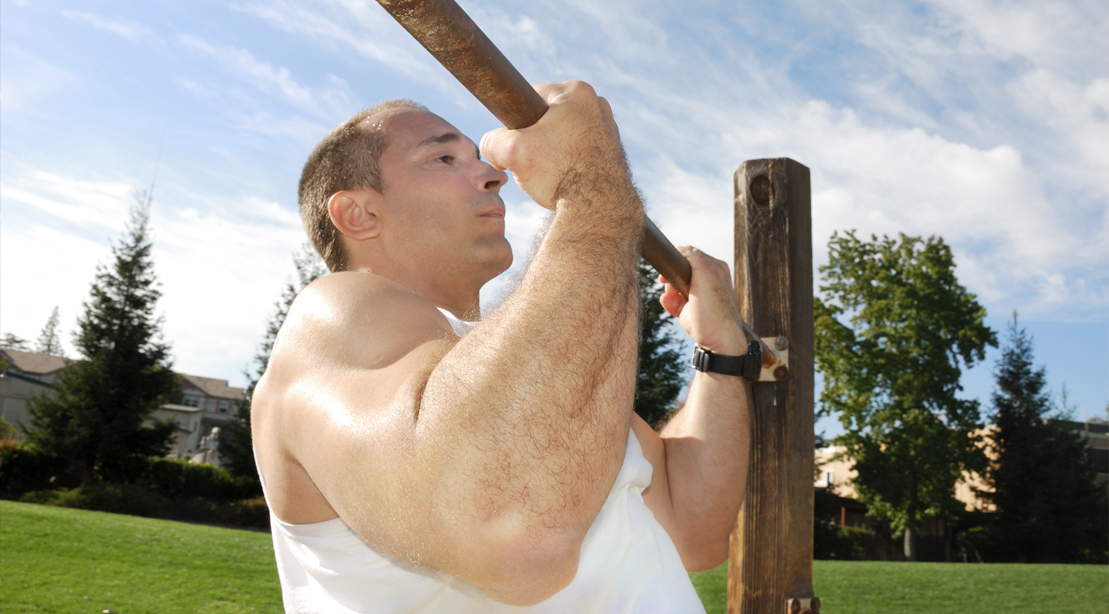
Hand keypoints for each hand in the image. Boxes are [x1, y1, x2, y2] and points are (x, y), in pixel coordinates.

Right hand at [480, 81, 631, 209]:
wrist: (598, 209)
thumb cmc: (560, 175)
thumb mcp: (512, 153)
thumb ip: (492, 142)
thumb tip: (490, 145)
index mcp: (577, 92)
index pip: (531, 97)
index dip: (517, 122)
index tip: (517, 144)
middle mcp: (597, 105)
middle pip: (550, 118)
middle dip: (536, 139)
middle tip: (533, 163)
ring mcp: (609, 129)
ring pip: (565, 136)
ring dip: (553, 153)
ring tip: (551, 175)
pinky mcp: (613, 152)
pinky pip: (580, 152)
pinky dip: (570, 164)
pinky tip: (567, 181)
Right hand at [659, 247, 747, 354]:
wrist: (717, 341)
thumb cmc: (715, 310)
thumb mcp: (707, 276)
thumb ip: (694, 257)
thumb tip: (681, 248)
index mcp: (714, 268)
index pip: (690, 254)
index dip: (678, 259)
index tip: (670, 267)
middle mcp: (706, 280)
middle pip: (679, 269)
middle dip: (671, 276)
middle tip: (668, 283)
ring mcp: (696, 295)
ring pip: (672, 284)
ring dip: (668, 290)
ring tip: (673, 296)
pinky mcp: (687, 309)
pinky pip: (670, 300)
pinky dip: (667, 302)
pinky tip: (670, 305)